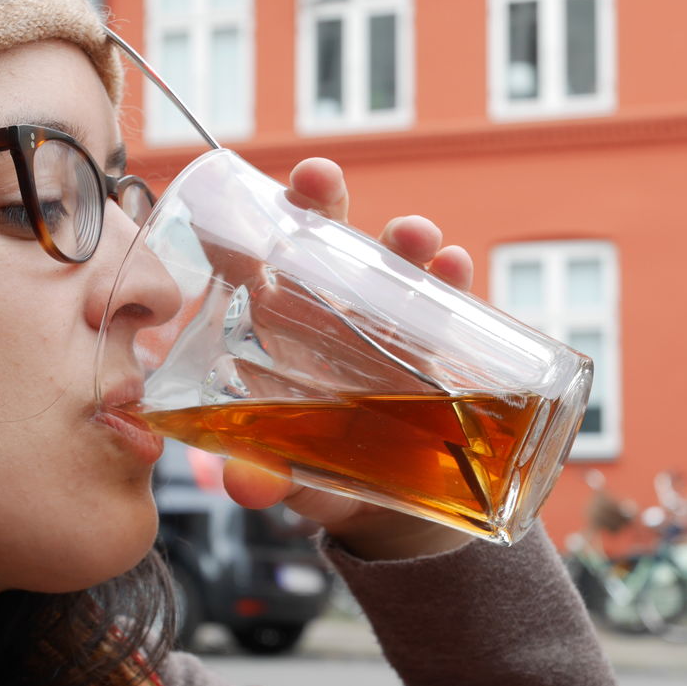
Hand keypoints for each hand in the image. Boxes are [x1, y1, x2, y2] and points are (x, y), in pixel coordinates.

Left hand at [220, 158, 475, 559]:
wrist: (395, 507)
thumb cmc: (324, 475)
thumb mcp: (295, 477)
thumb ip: (268, 476)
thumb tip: (245, 484)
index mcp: (282, 331)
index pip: (254, 269)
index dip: (240, 234)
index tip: (231, 208)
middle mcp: (334, 312)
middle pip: (322, 242)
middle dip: (321, 203)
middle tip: (318, 178)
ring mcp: (390, 321)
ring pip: (391, 263)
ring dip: (402, 240)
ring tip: (413, 234)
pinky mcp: (439, 342)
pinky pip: (448, 302)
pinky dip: (453, 278)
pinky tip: (455, 265)